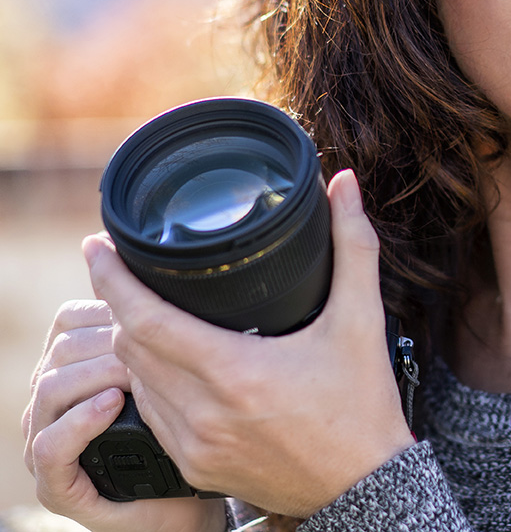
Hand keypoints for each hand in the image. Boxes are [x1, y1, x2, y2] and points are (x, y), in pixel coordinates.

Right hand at [23, 299, 224, 531]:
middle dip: (108, 339)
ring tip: (135, 372)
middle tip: (150, 342)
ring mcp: (49, 443)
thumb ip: (167, 331)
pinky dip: (80, 421)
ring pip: (50, 389)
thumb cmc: (186, 431)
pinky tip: (113, 403)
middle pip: (62, 348)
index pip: (70, 319)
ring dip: (96, 373)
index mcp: (76, 367)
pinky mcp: (57, 485)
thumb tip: (188, 278)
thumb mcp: (176, 370)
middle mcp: (53, 402)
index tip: (148, 306)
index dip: (106, 306)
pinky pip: (50, 446)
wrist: (188, 505)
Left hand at [85, 169, 414, 517]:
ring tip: (142, 309)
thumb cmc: (363, 401)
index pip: (146, 320)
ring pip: (136, 382)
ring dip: (132, 344)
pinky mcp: (196, 468)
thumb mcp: (363, 317)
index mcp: (236, 372)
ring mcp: (194, 447)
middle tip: (124, 269)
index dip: (112, 279)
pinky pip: (152, 414)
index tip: (95, 246)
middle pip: (131, 347)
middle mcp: (203, 414)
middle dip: (120, 304)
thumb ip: (354, 244)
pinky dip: (149, 382)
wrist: (366, 486)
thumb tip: (345, 183)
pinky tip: (167, 362)